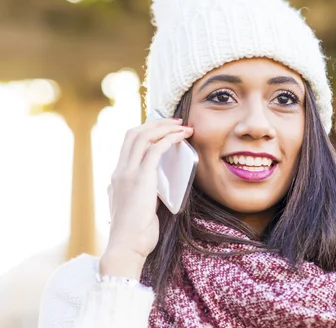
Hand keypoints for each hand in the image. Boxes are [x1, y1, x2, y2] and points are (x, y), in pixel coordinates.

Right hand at [99, 118, 193, 279]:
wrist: (126, 248)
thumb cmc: (136, 234)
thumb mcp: (137, 207)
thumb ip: (143, 192)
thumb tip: (157, 184)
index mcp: (118, 177)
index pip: (128, 143)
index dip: (146, 130)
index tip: (164, 128)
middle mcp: (120, 171)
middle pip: (134, 133)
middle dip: (156, 123)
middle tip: (176, 121)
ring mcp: (127, 174)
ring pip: (143, 136)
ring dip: (165, 127)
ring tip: (182, 126)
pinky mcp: (140, 179)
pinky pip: (155, 149)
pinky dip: (169, 139)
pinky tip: (181, 137)